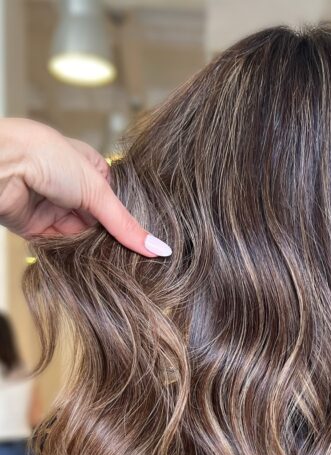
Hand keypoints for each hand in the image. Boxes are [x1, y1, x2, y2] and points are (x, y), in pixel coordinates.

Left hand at [0, 118, 171, 257]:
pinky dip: (73, 256)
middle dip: (112, 240)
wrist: (2, 165)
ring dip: (93, 250)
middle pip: (101, 224)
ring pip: (83, 238)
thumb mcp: (96, 189)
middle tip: (136, 262)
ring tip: (117, 266)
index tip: (149, 246)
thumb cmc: (45, 156)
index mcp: (90, 168)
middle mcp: (72, 189)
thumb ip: (125, 224)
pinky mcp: (38, 228)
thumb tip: (158, 249)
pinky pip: (62, 248)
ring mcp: (55, 209)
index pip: (117, 203)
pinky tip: (90, 265)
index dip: (129, 223)